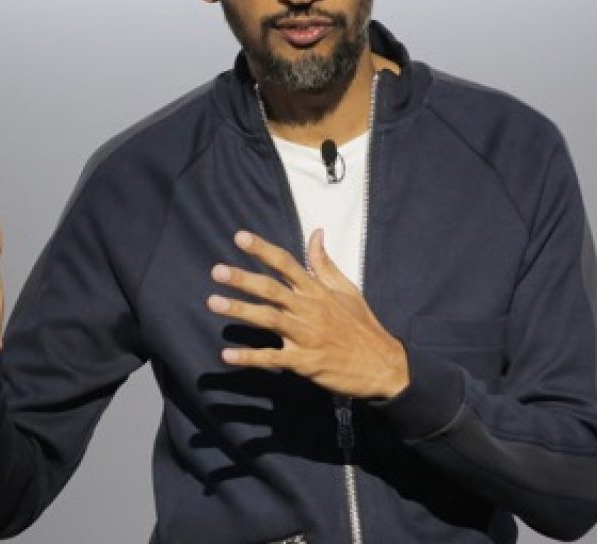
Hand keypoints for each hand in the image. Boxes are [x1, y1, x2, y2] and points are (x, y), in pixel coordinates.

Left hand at [208, 228, 408, 398]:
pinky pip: (274, 358)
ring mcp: (308, 336)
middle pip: (272, 289)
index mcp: (318, 291)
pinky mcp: (306, 362)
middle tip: (216, 271)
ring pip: (269, 319)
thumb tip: (316, 233)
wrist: (383, 365)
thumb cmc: (361, 325)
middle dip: (243, 279)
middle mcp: (310, 309)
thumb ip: (324, 263)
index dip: (263, 249)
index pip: (287, 263)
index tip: (240, 237)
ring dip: (241, 311)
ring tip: (214, 302)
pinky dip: (251, 357)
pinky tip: (228, 355)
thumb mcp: (347, 289)